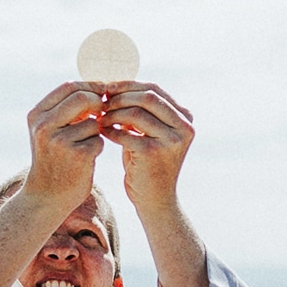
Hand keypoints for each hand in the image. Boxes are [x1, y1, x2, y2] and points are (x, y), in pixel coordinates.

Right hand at [24, 81, 107, 212]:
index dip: (89, 86)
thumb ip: (64, 110)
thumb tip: (95, 87)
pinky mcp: (79, 155)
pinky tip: (85, 160)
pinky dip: (97, 148)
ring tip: (83, 146)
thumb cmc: (52, 160)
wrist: (46, 196)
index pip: (68, 86)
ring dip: (95, 132)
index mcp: (36, 115)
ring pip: (93, 122)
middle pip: (82, 97)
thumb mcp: (47, 131)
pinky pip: (99, 140)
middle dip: (98, 102)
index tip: (102, 90)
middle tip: (103, 111)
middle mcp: (45, 126)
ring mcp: (61, 141)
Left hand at [98, 81, 194, 214]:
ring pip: (135, 113)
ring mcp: (171, 140)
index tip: (108, 88)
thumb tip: (117, 85)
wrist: (155, 200)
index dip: (129, 85)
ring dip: (113, 113)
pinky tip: (103, 133)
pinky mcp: (153, 153)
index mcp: (185, 118)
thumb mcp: (150, 133)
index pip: (154, 89)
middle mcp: (183, 127)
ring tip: (101, 119)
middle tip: (101, 102)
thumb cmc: (148, 165)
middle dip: (120, 97)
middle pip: (147, 96)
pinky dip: (111, 131)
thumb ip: (143, 111)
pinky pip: (126, 133)